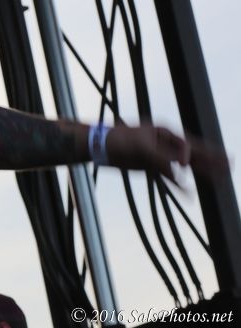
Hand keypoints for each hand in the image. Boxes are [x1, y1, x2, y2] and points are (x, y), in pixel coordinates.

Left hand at [106, 124, 229, 183]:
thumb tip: (183, 164)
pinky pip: (172, 178)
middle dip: (212, 159)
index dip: (190, 154)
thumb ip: (163, 156)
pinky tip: (191, 195)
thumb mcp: (142, 147)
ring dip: (202, 172)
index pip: (187, 144)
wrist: (101, 146)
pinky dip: (181, 186)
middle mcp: (166, 144)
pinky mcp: (152, 168)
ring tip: (221, 178)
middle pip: (194, 153)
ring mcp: (160, 156)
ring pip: (187, 166)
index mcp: (165, 133)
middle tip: (231, 163)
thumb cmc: (121, 140)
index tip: (184, 164)